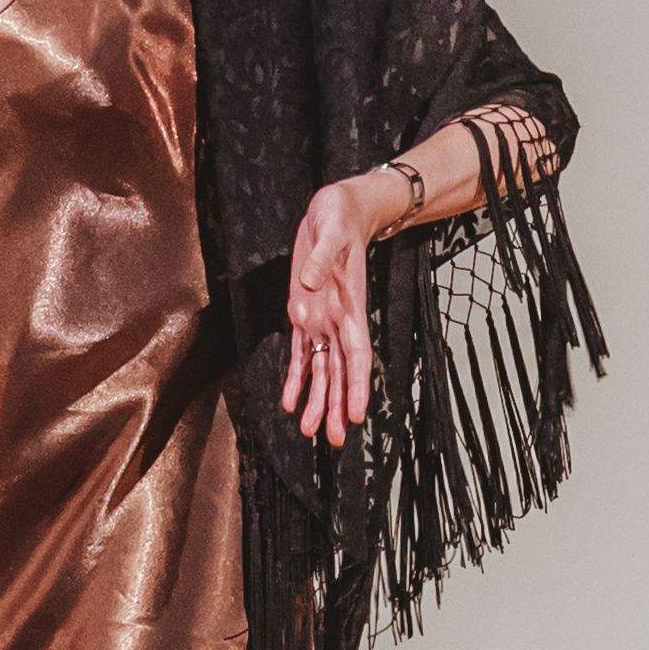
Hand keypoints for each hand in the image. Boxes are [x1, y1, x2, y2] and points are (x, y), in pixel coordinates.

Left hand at [281, 176, 384, 444]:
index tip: (357, 415)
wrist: (337, 211)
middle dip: (336, 405)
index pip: (356, 355)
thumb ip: (322, 258)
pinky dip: (296, 379)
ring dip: (317, 400)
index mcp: (350, 307)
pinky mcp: (304, 314)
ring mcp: (321, 320)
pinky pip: (301, 354)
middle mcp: (338, 321)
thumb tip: (310, 284)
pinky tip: (291, 402)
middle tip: (331, 439)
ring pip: (321, 369)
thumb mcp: (331, 231)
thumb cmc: (339, 218)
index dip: (357, 386)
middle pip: (339, 372)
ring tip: (311, 431)